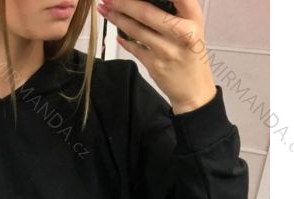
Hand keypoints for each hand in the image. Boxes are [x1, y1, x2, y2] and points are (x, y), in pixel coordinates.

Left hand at [97, 0, 216, 113]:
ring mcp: (167, 50)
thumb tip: (143, 1)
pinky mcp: (155, 65)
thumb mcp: (192, 28)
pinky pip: (134, 48)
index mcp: (194, 18)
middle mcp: (183, 32)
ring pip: (136, 30)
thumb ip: (175, 13)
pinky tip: (117, 33)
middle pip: (146, 12)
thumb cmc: (190, 55)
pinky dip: (123, 40)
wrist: (193, 89)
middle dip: (122, 3)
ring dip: (117, 18)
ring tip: (105, 10)